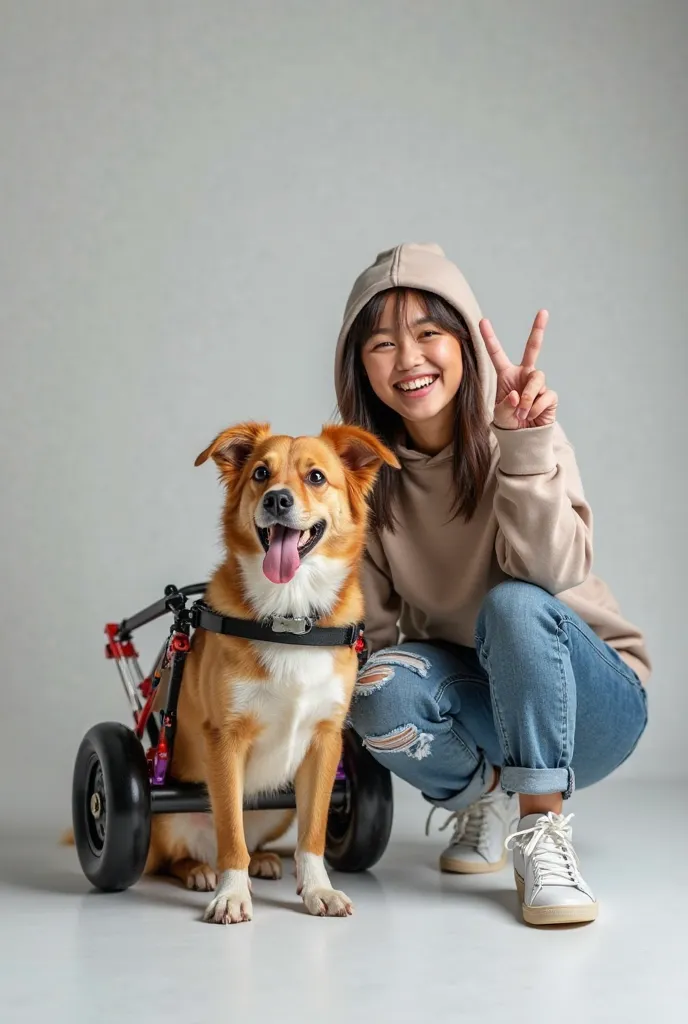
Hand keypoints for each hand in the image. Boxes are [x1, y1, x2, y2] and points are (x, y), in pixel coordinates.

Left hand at [479, 310, 557, 429]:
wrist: (524, 437)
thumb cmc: (509, 422)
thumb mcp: (500, 415)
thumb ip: (505, 405)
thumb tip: (517, 395)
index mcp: (507, 375)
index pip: (497, 353)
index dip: (490, 338)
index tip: (482, 321)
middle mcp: (523, 374)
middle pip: (533, 348)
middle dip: (538, 330)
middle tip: (543, 312)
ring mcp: (537, 384)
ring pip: (536, 380)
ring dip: (527, 398)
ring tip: (522, 412)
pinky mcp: (549, 395)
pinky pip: (544, 397)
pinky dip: (535, 409)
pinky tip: (531, 416)